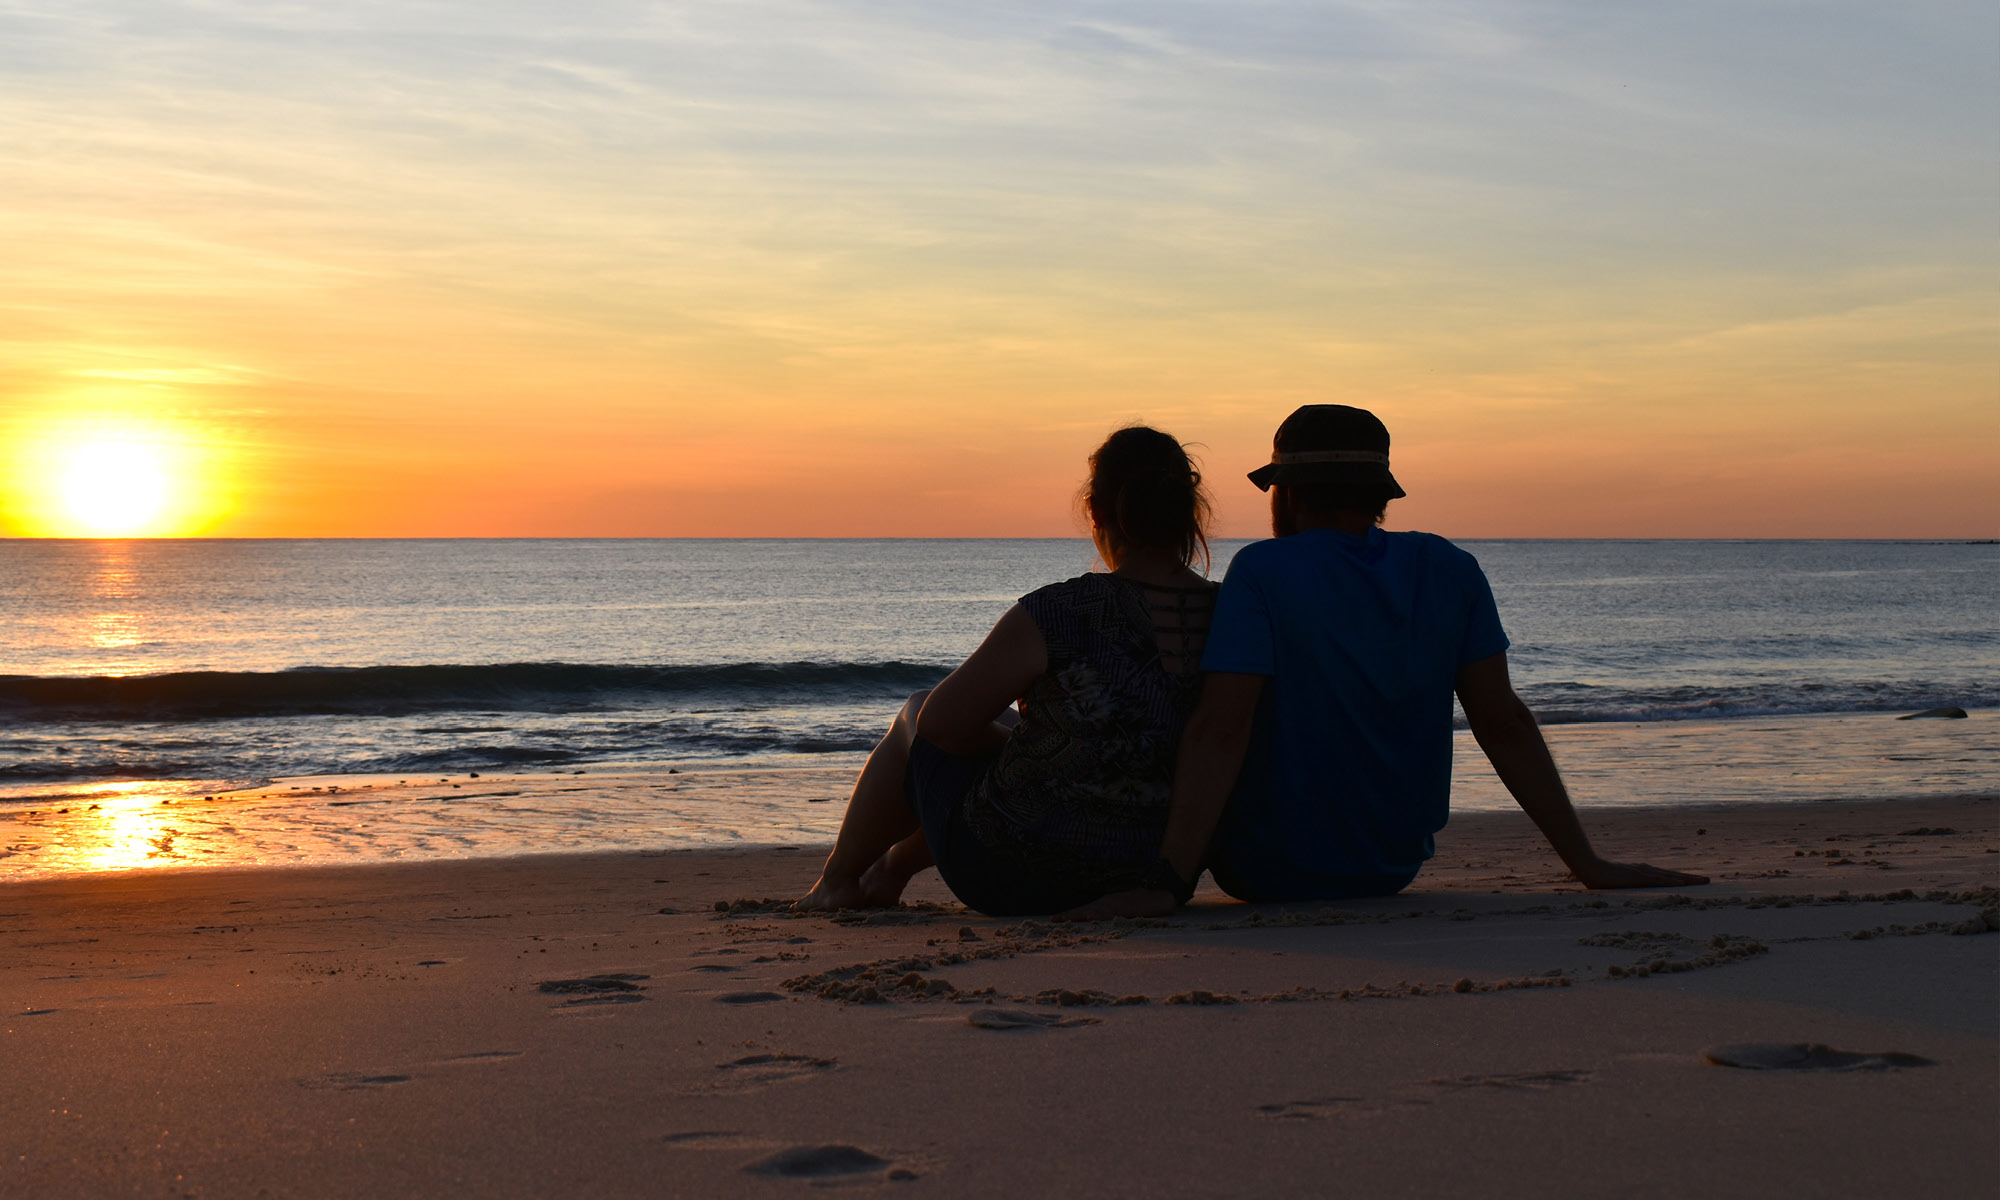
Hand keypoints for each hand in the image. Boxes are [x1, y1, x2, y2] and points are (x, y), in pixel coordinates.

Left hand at [1054, 888, 1179, 920]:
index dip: (1069, 914)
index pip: (1084, 910)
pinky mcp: (1128, 908)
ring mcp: (1118, 905)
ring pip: (1097, 911)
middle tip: (1055, 919)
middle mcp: (1108, 903)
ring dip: (1083, 915)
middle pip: (1086, 909)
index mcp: (1105, 905)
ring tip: (1070, 920)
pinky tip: (1093, 918)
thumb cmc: (1140, 906)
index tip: (1053, 919)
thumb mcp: (1121, 912)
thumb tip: (1095, 924)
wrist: (1159, 895)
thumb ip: (1109, 917)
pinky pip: (1114, 913)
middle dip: (1070, 915)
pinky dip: (1103, 915)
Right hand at [1573, 858, 1709, 888]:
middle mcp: (1647, 871)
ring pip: (1671, 877)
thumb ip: (1627, 885)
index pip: (1667, 877)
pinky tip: (1684, 883)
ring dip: (1688, 879)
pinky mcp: (1639, 878)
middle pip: (1673, 875)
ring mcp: (1644, 873)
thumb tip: (1631, 892)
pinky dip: (1673, 881)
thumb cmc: (1601, 877)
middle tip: (1709, 881)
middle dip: (1692, 879)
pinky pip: (1660, 880)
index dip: (1682, 879)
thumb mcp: (1619, 882)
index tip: (1696, 882)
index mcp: (1643, 872)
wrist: (1591, 868)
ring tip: (1704, 882)